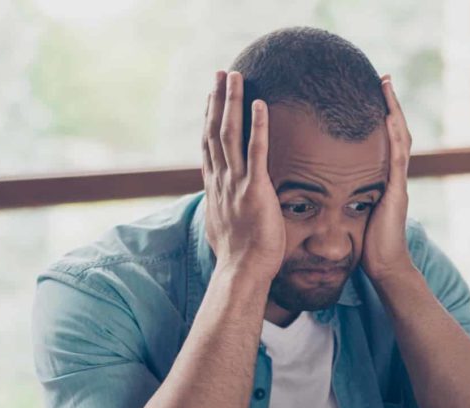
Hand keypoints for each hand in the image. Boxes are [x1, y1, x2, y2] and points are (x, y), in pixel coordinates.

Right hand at [201, 71, 284, 279]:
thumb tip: (222, 207)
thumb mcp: (224, 226)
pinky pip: (256, 153)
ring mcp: (236, 184)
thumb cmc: (238, 256)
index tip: (211, 95)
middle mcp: (221, 180)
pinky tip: (260, 105)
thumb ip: (224, 209)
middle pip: (214, 131)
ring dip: (232, 102)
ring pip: (229, 134)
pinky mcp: (255, 190)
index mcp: (215, 187)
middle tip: (221, 73)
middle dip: (217, 99)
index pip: (209, 144)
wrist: (242, 272)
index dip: (209, 117)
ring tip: (237, 76)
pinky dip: (257, 127)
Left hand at [361, 76, 413, 282]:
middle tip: (384, 79)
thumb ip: (345, 196)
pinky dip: (394, 135)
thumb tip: (323, 187)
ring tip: (387, 86)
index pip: (384, 142)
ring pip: (400, 138)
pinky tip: (388, 117)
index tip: (372, 95)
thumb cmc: (366, 246)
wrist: (383, 267)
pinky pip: (397, 157)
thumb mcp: (352, 213)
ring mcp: (398, 182)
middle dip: (391, 105)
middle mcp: (394, 177)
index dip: (380, 118)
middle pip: (396, 132)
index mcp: (384, 180)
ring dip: (394, 111)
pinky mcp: (396, 191)